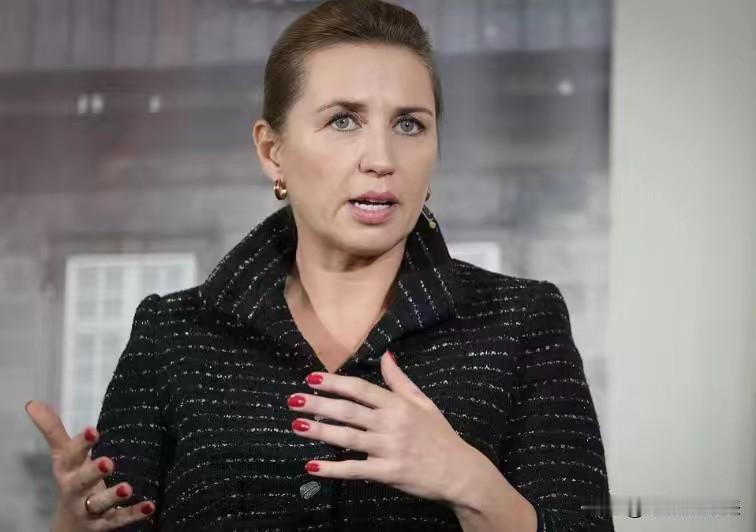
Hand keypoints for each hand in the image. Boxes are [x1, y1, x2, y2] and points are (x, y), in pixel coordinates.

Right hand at [24, 400, 155, 530]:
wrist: (71, 525)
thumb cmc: (73, 480)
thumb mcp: (64, 457)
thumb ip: (54, 430)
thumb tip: (32, 403)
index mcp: (67, 470)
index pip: (71, 455)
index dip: (81, 443)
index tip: (93, 429)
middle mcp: (76, 490)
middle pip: (81, 482)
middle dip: (93, 472)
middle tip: (109, 462)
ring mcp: (89, 509)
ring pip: (99, 504)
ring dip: (113, 496)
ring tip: (128, 488)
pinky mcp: (105, 524)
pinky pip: (120, 519)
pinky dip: (134, 513)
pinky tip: (149, 506)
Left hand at [286, 351, 489, 504]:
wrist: (460, 472)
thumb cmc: (440, 436)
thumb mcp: (423, 402)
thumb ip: (400, 381)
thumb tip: (385, 355)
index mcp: (398, 404)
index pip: (360, 389)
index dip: (335, 383)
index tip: (312, 378)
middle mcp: (391, 424)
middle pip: (349, 411)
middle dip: (319, 404)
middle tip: (293, 400)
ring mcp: (389, 449)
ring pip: (348, 438)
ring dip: (320, 432)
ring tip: (296, 425)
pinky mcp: (388, 474)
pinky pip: (355, 470)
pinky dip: (333, 469)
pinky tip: (312, 466)